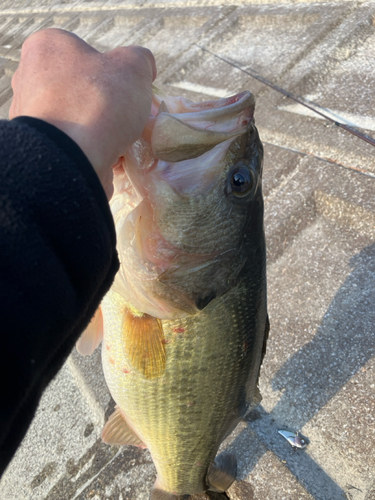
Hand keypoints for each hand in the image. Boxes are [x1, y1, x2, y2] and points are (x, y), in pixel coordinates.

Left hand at [10, 28, 156, 198]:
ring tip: (124, 141)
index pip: (86, 52)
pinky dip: (95, 151)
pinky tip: (112, 158)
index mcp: (47, 48)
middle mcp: (31, 80)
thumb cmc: (99, 102)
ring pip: (81, 120)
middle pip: (83, 89)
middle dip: (109, 104)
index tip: (130, 89)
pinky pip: (76, 146)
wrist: (72, 160)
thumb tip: (144, 70)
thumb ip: (141, 60)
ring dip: (104, 131)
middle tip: (130, 117)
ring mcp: (34, 119)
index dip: (114, 71)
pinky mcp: (43, 150)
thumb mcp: (133, 67)